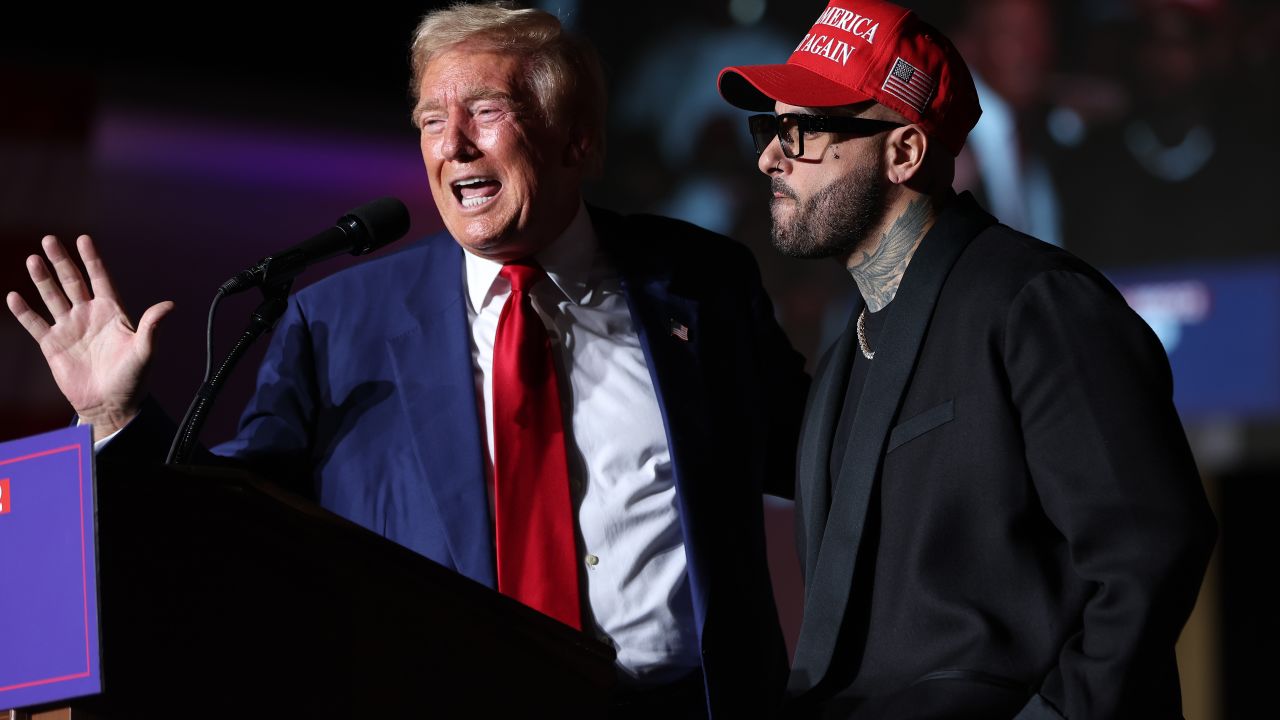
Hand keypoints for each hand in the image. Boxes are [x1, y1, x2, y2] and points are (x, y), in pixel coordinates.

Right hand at [7, 235, 173, 441]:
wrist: (110, 404)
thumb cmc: (132, 378)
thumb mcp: (144, 352)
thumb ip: (152, 327)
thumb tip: (169, 305)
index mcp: (112, 312)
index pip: (100, 279)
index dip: (92, 259)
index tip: (84, 239)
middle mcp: (88, 315)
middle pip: (72, 281)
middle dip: (61, 261)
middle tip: (49, 239)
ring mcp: (69, 328)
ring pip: (52, 297)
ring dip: (42, 279)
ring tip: (33, 259)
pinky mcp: (52, 344)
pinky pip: (35, 324)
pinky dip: (24, 311)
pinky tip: (14, 297)